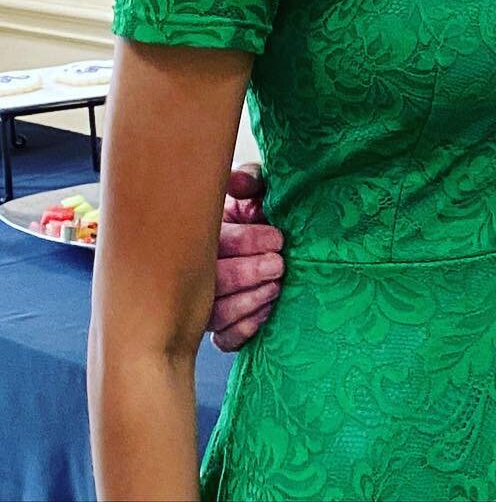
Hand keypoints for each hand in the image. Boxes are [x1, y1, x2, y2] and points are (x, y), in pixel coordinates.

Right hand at [208, 164, 285, 351]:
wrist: (267, 236)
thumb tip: (239, 182)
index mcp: (201, 236)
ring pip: (215, 315)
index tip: (277, 239)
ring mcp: (202, 304)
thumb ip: (248, 181)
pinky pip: (224, 339)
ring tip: (274, 287)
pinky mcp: (219, 327)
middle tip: (277, 265)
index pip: (214, 242)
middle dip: (248, 273)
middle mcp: (193, 272)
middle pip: (211, 282)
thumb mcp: (251, 191)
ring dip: (247, 302)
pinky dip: (244, 328)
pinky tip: (264, 311)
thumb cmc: (255, 210)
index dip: (246, 242)